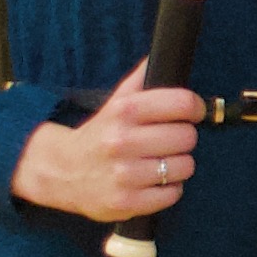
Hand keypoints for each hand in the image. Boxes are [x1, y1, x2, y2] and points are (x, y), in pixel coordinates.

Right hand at [11, 65, 200, 222]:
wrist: (61, 172)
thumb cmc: (99, 135)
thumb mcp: (115, 103)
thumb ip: (140, 80)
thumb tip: (162, 54)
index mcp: (124, 112)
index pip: (182, 103)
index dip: (195, 108)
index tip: (192, 113)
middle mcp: (122, 142)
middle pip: (187, 137)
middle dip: (183, 138)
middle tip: (170, 141)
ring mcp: (124, 175)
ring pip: (184, 166)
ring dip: (179, 165)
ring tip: (161, 162)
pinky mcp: (126, 203)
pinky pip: (173, 194)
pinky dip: (169, 189)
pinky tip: (153, 182)